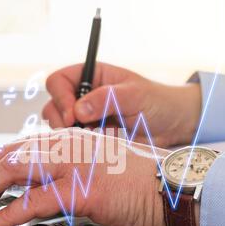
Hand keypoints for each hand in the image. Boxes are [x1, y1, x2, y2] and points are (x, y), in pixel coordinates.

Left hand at [0, 129, 169, 225]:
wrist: (174, 188)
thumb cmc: (140, 181)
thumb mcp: (99, 165)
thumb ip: (71, 167)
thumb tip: (43, 184)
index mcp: (72, 139)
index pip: (21, 146)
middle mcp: (69, 146)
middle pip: (11, 155)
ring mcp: (75, 165)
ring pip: (14, 172)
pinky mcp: (82, 190)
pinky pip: (32, 203)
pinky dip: (5, 215)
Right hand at [42, 63, 201, 147]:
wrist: (172, 127)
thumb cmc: (157, 102)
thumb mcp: (135, 95)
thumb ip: (106, 98)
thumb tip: (78, 109)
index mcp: (91, 77)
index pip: (59, 81)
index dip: (60, 97)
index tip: (72, 115)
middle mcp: (83, 97)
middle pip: (52, 105)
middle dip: (60, 119)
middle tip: (78, 130)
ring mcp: (85, 120)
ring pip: (58, 127)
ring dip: (69, 135)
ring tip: (92, 139)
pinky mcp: (90, 139)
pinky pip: (73, 145)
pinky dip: (78, 148)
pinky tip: (95, 148)